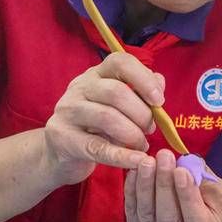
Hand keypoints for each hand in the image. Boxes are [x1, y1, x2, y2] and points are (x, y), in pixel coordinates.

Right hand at [44, 53, 164, 184]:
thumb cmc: (96, 126)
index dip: (144, 79)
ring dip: (133, 134)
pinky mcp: (62, 138)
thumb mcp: (118, 107)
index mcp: (96, 74)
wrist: (61, 154)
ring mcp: (67, 111)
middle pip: (116, 92)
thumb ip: (140, 93)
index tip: (159, 100)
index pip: (120, 62)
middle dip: (141, 113)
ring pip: (107, 117)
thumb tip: (160, 81)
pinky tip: (138, 160)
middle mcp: (79, 87)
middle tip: (151, 129)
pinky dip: (123, 155)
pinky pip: (98, 147)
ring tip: (142, 144)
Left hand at [125, 149, 221, 221]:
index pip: (196, 221)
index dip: (187, 196)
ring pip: (147, 216)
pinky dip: (131, 192)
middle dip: (164, 185)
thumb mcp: (219, 195)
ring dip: (145, 186)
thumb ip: (204, 180)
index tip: (181, 170)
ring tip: (147, 161)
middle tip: (163, 157)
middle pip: (168, 219)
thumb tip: (185, 163)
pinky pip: (132, 214)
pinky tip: (134, 172)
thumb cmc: (211, 211)